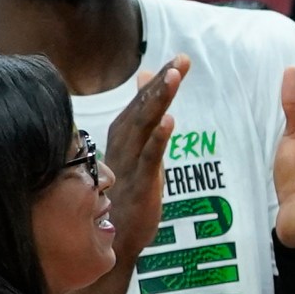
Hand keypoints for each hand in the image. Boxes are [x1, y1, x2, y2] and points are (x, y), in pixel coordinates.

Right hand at [106, 57, 184, 260]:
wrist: (113, 235)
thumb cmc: (125, 188)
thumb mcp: (137, 147)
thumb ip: (144, 113)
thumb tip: (149, 77)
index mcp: (123, 134)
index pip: (143, 101)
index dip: (161, 79)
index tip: (181, 58)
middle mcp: (123, 143)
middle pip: (143, 107)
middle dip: (163, 82)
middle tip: (181, 60)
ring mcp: (129, 162)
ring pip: (144, 125)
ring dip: (158, 100)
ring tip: (174, 77)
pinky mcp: (139, 183)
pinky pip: (149, 157)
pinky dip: (158, 138)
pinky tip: (170, 121)